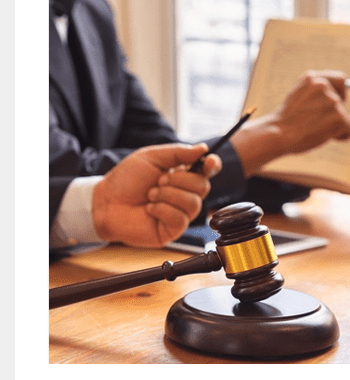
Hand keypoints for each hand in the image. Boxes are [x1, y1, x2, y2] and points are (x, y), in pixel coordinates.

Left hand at [92, 143, 221, 247]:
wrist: (105, 202)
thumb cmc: (126, 180)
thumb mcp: (151, 157)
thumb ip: (178, 153)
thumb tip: (203, 149)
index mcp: (183, 175)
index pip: (208, 170)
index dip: (213, 165)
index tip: (209, 161)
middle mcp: (185, 194)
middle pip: (203, 186)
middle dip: (180, 180)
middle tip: (159, 180)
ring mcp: (180, 213)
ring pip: (193, 203)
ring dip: (168, 195)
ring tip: (151, 195)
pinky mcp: (172, 230)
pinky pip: (181, 219)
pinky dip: (162, 210)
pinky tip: (149, 209)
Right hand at [231, 70, 349, 175]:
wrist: (278, 134)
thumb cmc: (286, 122)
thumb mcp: (298, 98)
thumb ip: (316, 95)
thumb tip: (339, 101)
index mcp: (312, 78)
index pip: (340, 79)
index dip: (339, 92)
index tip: (334, 102)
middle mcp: (324, 86)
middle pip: (342, 100)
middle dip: (333, 113)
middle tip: (314, 123)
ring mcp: (332, 101)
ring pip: (345, 117)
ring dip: (334, 126)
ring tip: (315, 130)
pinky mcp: (339, 117)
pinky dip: (343, 135)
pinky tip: (325, 137)